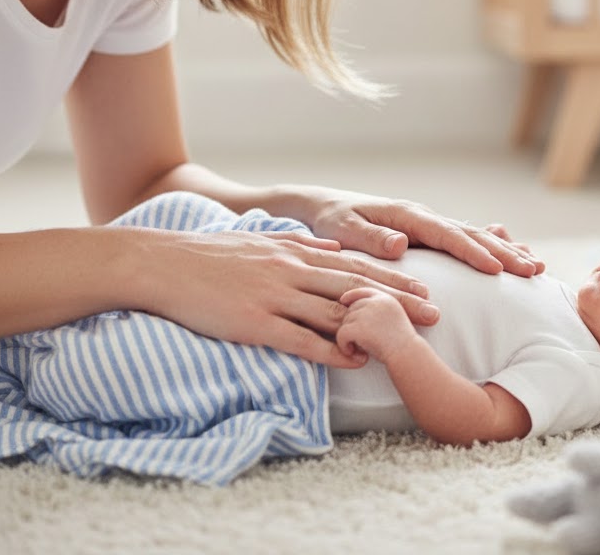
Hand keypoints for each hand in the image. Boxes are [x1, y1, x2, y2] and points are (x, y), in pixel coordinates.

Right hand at [128, 226, 439, 369]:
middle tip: (435, 313)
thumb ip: (299, 242)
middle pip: (356, 288)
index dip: (393, 278)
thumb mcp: (261, 238)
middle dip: (399, 301)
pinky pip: (300, 339)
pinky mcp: (254, 323)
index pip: (355, 266)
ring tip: (408, 338)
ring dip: (374, 326)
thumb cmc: (210, 253)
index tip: (424, 287)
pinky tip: (354, 360)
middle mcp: (292, 271)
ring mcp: (274, 297)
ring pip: (335, 312)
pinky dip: (330, 351)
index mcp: (295, 252)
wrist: (163, 264)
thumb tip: (331, 247)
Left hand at [286, 186, 545, 276]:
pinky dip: (492, 246)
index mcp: (407, 216)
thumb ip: (370, 237)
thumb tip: (401, 243)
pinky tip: (514, 253)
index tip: (498, 269)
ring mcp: (429, 224)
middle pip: (470, 234)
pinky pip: (466, 239)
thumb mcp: (343, 230)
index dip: (473, 252)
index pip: (446, 235)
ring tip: (535, 266)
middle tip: (533, 270)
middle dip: (503, 252)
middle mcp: (423, 217)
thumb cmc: (331, 221)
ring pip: (474, 235)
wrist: (326, 207)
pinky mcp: (429, 233)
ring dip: (505, 250)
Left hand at [336, 287, 417, 363]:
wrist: (407, 355)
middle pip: (351, 309)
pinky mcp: (358, 327)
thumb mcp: (396, 319)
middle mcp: (376, 302)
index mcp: (386, 298)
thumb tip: (360, 312)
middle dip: (351, 324)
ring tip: (358, 348)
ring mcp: (366, 313)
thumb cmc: (403, 344)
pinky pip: (341, 334)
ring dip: (348, 337)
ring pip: (344, 322)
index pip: (363, 291)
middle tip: (359, 340)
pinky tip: (353, 352)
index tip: (343, 300)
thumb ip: (380, 311)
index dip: (351, 296)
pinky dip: (344, 345)